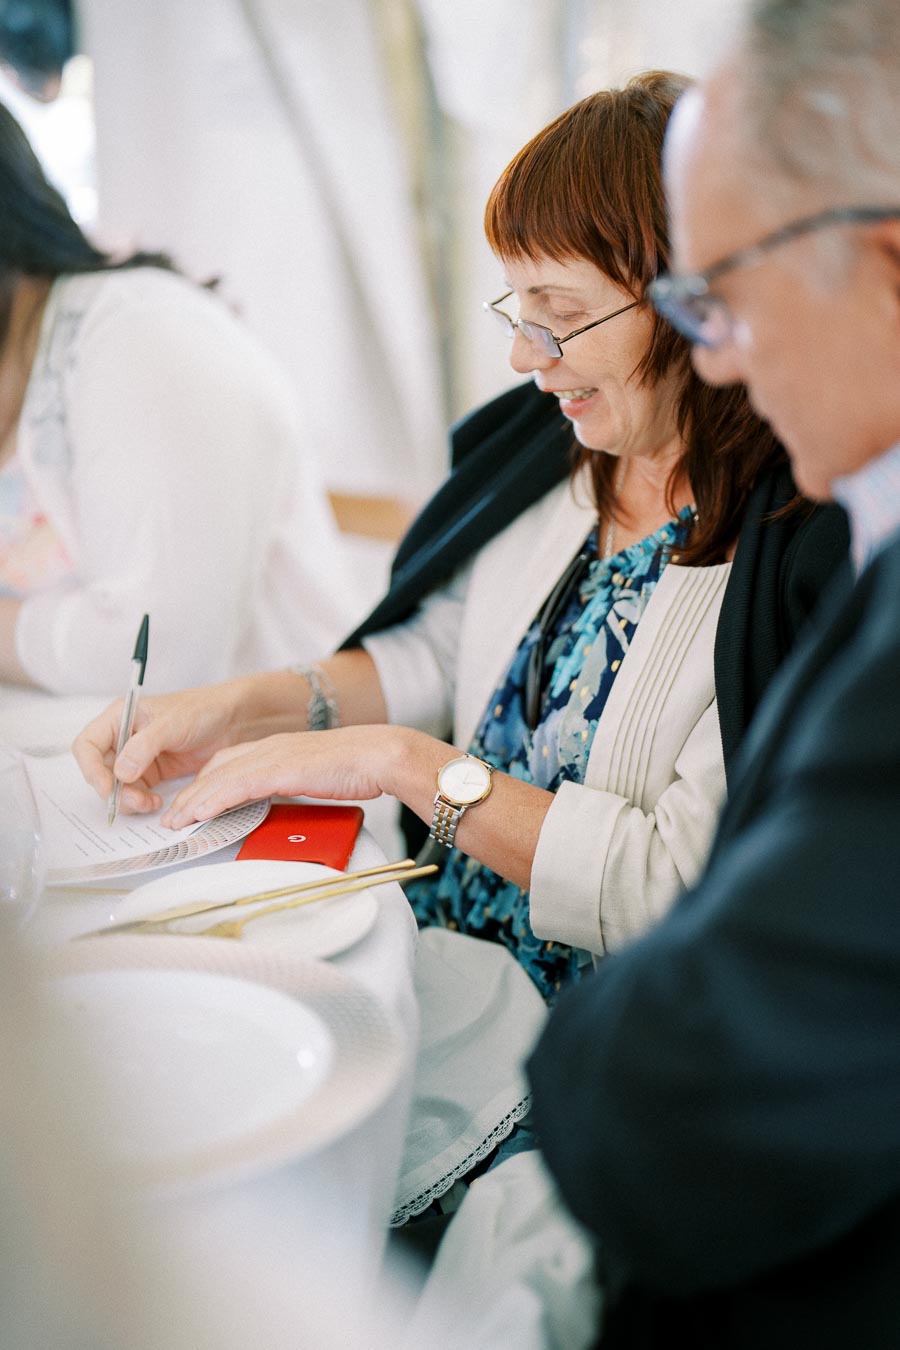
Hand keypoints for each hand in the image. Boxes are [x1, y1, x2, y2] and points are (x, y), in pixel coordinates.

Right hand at [72, 677, 274, 813]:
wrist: (232, 721)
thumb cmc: (201, 710)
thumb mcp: (171, 724)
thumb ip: (143, 747)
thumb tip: (119, 773)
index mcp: (119, 718)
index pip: (87, 745)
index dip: (91, 768)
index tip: (107, 787)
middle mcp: (123, 738)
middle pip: (100, 771)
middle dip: (113, 790)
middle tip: (135, 801)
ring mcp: (137, 757)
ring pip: (117, 787)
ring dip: (128, 800)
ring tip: (150, 803)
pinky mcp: (152, 773)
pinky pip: (136, 793)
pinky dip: (141, 802)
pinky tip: (156, 803)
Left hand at [161, 725, 411, 827]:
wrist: (379, 755)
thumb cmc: (357, 768)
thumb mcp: (315, 776)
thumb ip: (293, 785)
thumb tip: (283, 808)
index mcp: (278, 749)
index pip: (229, 763)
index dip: (205, 784)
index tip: (190, 803)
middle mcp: (270, 748)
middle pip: (217, 769)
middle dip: (191, 794)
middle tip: (173, 817)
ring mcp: (274, 756)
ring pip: (221, 777)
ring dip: (195, 801)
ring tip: (176, 821)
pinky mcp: (281, 768)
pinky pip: (239, 785)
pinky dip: (215, 798)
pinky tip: (200, 812)